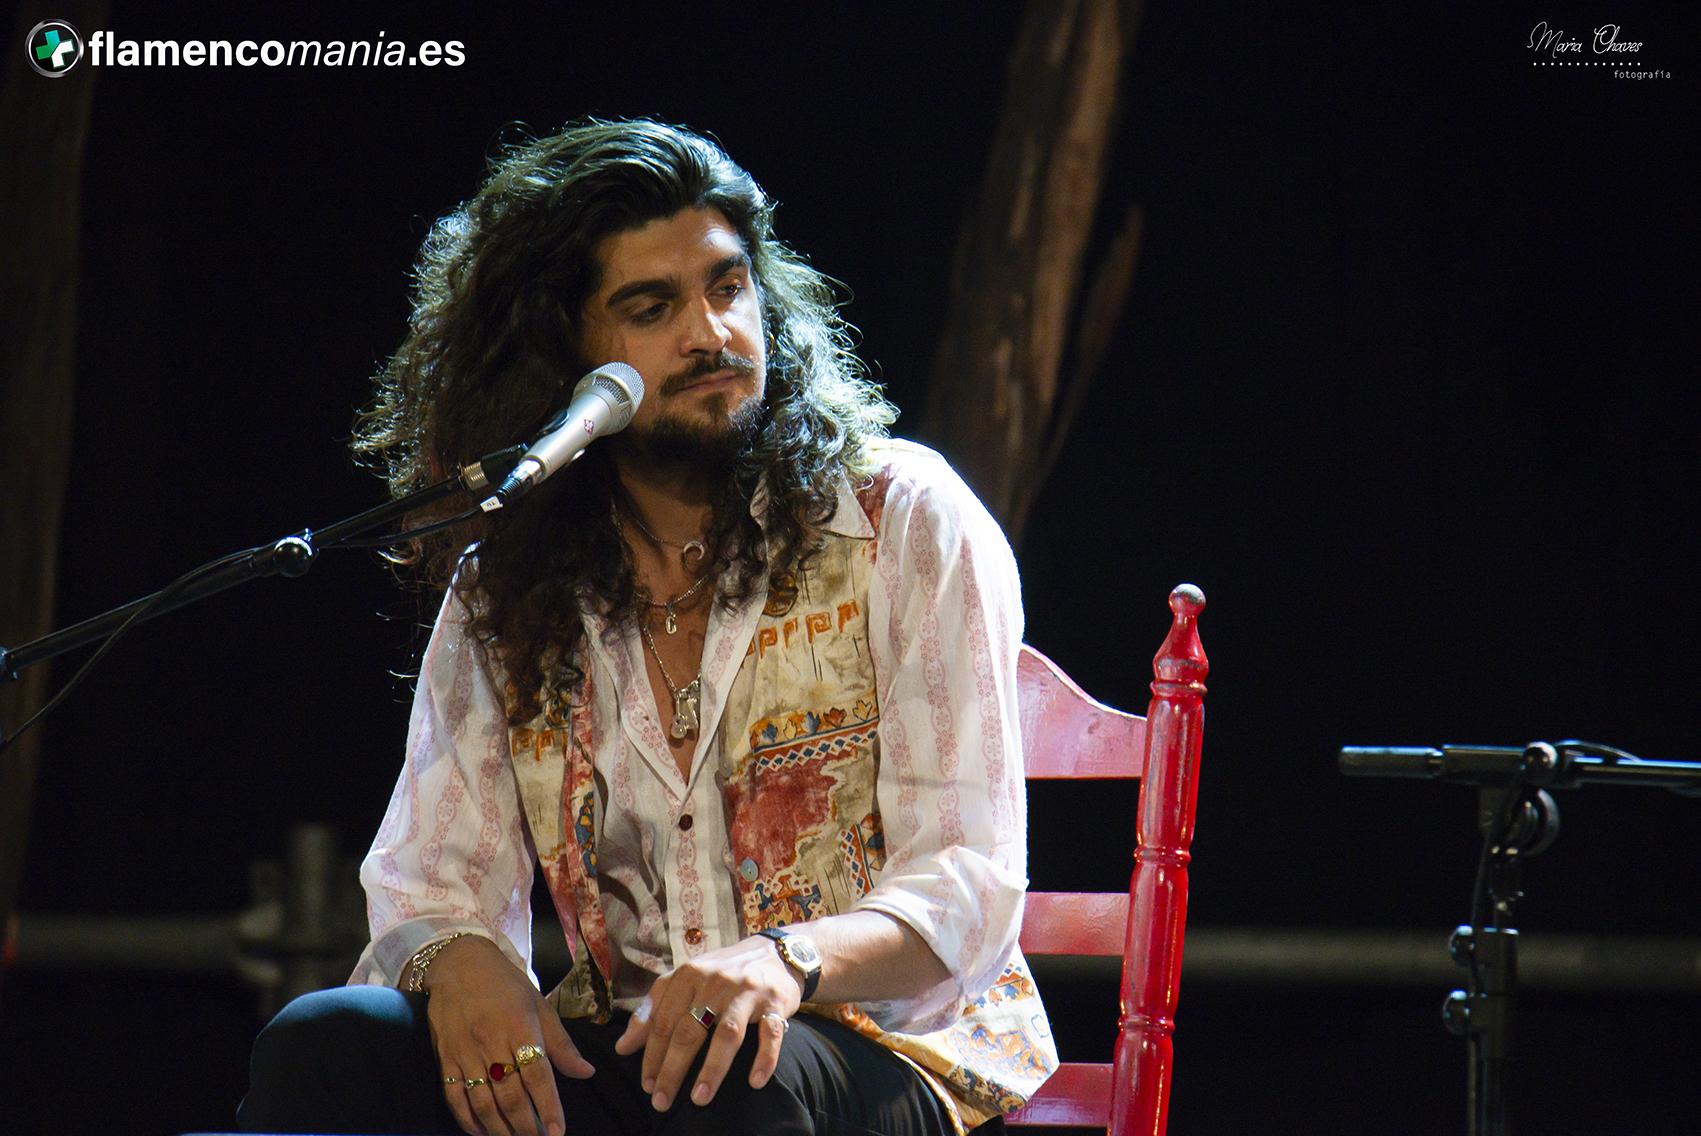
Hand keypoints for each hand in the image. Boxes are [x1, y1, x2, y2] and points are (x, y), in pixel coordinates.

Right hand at [423, 935, 594, 1135]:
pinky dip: (468, 1120)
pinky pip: (454, 1097)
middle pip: (510, 1094)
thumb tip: (586, 1072)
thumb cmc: (505, 984)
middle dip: (526, 1125)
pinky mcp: (445, 1059)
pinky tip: (482, 1132)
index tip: (557, 1131)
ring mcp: (465, 1053)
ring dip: (500, 1129)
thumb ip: (561, 1043)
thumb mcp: (538, 1005)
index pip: (536, 1074)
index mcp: (519, 1027)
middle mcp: (491, 1043)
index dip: (548, 1105)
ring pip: (482, 1102)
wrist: (458, 964)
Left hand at [613, 935, 801, 1110]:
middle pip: (690, 1030)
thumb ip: (653, 1010)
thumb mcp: (682, 982)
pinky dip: (764, 1058)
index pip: (664, 1022)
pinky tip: (754, 1082)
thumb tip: (622, 1047)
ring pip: (727, 1034)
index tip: (646, 1086)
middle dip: (673, 1069)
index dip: (652, 1056)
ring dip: (712, 1069)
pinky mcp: (775, 1003)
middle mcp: (715, 982)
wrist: (773, 952)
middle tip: (662, 1101)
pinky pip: (770, 1033)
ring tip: (699, 1100)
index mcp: (689, 976)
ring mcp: (746, 993)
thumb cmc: (720, 973)